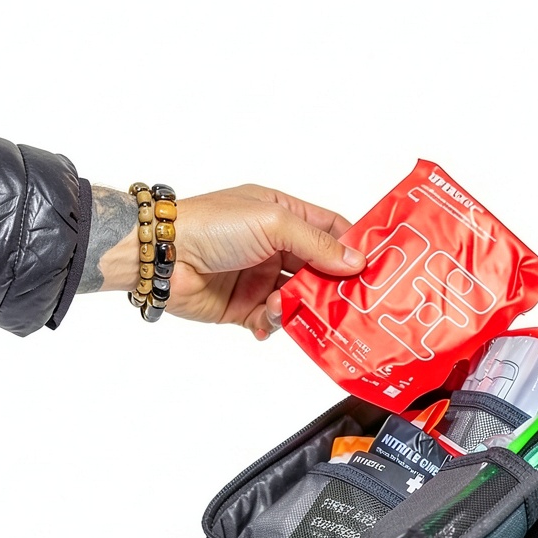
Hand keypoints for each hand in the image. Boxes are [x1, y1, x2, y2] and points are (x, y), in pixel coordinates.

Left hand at [169, 185, 364, 337]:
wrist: (162, 257)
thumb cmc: (212, 225)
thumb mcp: (272, 222)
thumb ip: (316, 242)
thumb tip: (355, 261)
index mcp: (282, 214)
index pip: (330, 229)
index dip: (352, 246)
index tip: (375, 266)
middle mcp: (273, 245)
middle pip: (320, 268)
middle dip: (335, 285)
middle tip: (351, 300)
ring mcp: (259, 277)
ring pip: (300, 298)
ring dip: (305, 306)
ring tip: (299, 308)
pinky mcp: (243, 307)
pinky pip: (273, 321)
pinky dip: (277, 323)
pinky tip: (271, 319)